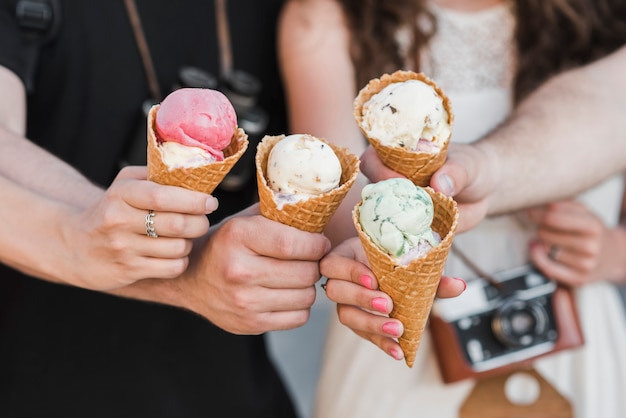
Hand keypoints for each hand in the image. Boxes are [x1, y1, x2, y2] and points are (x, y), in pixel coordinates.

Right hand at [64, 166, 216, 289]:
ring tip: (185, 237)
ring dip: (190, 243)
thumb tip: (194, 171)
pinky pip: (171, 268)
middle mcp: (118, 221)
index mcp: (120, 195)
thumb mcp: (124, 185)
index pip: (162, 196)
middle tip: (203, 220)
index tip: (211, 202)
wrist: (75, 246)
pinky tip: (174, 254)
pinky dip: (181, 261)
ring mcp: (122, 248)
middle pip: (176, 224)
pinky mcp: (128, 271)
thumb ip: (155, 175)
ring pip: (177, 248)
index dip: (193, 200)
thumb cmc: (111, 210)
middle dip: (199, 223)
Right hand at [177, 204, 331, 333]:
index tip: (321, 243)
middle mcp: (239, 271)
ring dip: (308, 285)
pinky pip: (298, 317)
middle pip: (304, 272)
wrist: (192, 279)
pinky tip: (288, 293)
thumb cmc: (227, 244)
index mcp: (238, 237)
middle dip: (315, 264)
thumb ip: (277, 213)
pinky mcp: (250, 324)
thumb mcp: (244, 220)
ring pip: (306, 296)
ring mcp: (244, 302)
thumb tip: (317, 208)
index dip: (316, 244)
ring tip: (298, 275)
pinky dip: (300, 305)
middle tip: (310, 259)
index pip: (292, 243)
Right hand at [319, 237, 465, 360]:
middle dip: (361, 299)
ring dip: (370, 324)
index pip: (334, 263)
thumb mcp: (412, 262)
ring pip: (345, 315)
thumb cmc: (397, 260)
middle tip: (388, 305)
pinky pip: (362, 334)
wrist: (395, 269)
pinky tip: (398, 351)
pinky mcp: (356, 321)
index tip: (374, 280)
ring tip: (397, 330)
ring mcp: (346, 302)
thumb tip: (459, 286)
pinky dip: (381, 343)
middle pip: (334, 291)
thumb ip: (431, 275)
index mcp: (348, 255)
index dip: (351, 272)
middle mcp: (341, 279)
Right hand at [361, 144, 496, 232]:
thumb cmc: (471, 167)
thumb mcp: (467, 165)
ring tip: (414, 233)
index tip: (400, 181)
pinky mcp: (409, 229)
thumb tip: (439, 185)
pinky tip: (422, 247)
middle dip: (382, 204)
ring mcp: (398, 208)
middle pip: (371, 194)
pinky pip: (403, 238)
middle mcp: (390, 183)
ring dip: (393, 228)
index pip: (372, 160)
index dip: (379, 170)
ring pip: (384, 220)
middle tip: (405, 211)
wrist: (485, 190)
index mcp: (396, 157)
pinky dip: (409, 244)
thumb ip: (455, 173)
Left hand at [527, 199, 625, 285]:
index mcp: (593, 226)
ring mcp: (585, 265)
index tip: (529, 211)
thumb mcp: (584, 212)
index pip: (552, 216)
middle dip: (539, 227)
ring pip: (545, 248)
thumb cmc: (590, 230)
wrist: (613, 255)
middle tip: (543, 226)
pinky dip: (537, 258)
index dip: (536, 213)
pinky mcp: (578, 279)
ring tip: (549, 238)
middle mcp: (590, 246)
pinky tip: (535, 248)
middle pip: (545, 232)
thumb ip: (562, 205)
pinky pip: (548, 269)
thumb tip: (534, 208)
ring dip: (541, 241)